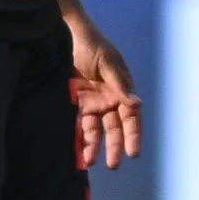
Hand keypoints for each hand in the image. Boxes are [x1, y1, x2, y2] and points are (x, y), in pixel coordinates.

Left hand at [66, 4, 145, 170]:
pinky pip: (75, 125)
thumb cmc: (91, 44)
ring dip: (93, 146)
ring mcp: (88, 104)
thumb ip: (119, 83)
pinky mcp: (71, 105)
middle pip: (113, 129)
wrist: (63, 35)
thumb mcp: (107, 62)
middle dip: (114, 147)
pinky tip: (76, 150)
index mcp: (120, 91)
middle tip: (113, 164)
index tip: (133, 152)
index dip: (133, 135)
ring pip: (94, 131)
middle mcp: (107, 101)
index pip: (130, 117)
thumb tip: (135, 103)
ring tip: (89, 161)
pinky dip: (76, 138)